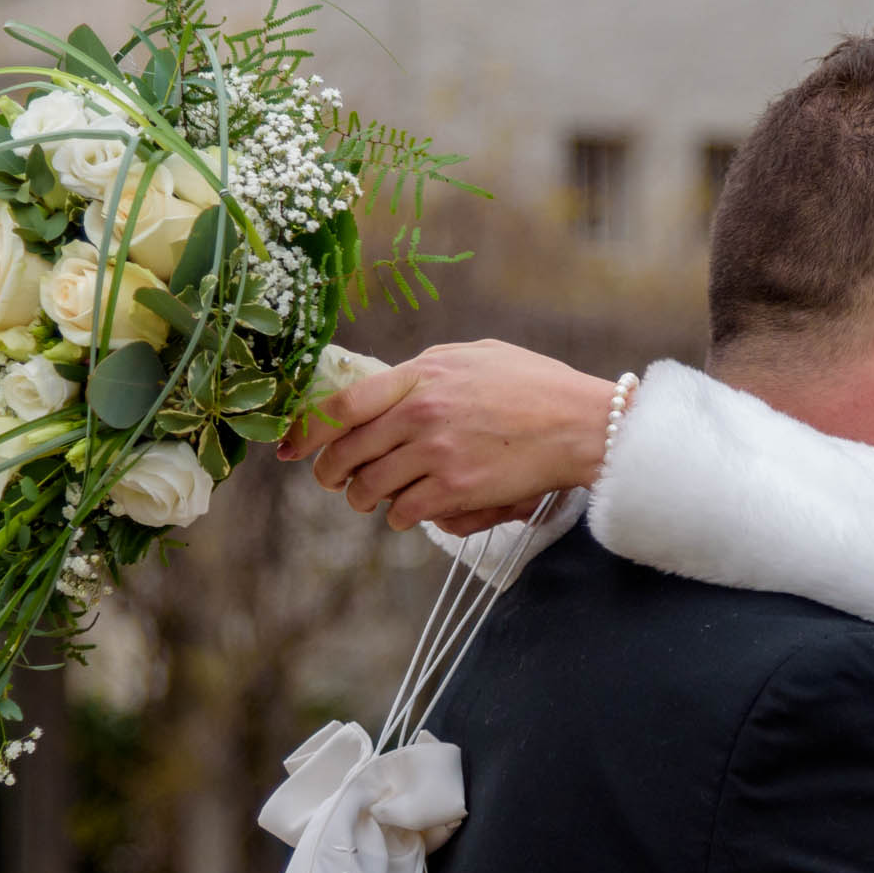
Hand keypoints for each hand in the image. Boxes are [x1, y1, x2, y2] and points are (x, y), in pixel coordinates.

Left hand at [280, 338, 618, 531]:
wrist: (584, 425)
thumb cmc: (536, 387)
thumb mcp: (476, 355)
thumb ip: (427, 368)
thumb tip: (388, 383)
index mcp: (421, 375)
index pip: (341, 405)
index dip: (305, 431)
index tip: (289, 448)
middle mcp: (420, 414)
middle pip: (346, 453)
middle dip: (331, 474)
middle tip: (336, 481)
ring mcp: (436, 454)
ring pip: (368, 489)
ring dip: (365, 500)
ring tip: (375, 499)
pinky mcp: (456, 491)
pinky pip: (403, 513)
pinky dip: (401, 517)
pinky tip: (410, 512)